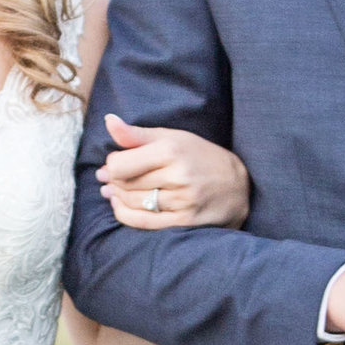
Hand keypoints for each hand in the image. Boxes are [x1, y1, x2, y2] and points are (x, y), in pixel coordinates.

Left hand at [97, 113, 252, 228]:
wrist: (237, 185)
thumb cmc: (199, 156)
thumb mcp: (172, 137)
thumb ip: (137, 134)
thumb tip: (109, 121)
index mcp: (171, 151)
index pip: (120, 165)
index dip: (112, 165)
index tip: (115, 163)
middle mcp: (177, 176)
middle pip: (124, 184)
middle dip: (112, 181)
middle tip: (108, 179)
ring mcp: (182, 201)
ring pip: (131, 203)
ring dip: (117, 198)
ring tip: (113, 192)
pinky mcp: (184, 221)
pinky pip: (142, 223)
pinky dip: (125, 215)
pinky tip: (121, 206)